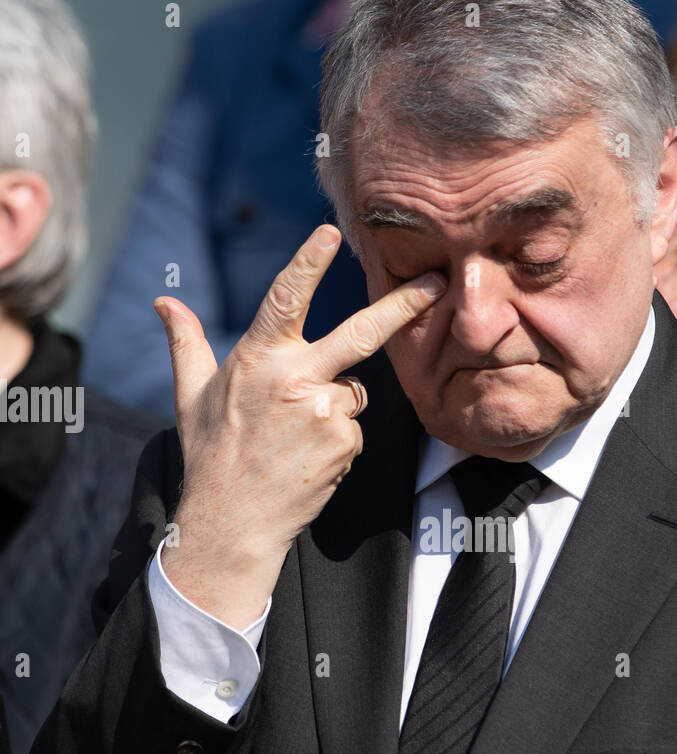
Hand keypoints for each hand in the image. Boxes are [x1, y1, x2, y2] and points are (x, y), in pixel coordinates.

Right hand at [154, 225, 445, 627]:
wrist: (233, 521)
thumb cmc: (211, 455)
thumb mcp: (191, 395)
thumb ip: (186, 343)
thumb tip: (163, 303)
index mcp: (257, 359)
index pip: (286, 299)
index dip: (309, 263)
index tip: (330, 232)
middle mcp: (295, 379)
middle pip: (361, 333)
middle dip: (402, 305)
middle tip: (436, 282)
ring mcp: (324, 412)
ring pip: (352, 391)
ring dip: (335, 405)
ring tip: (296, 437)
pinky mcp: (345, 442)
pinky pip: (353, 426)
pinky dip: (338, 437)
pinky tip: (309, 456)